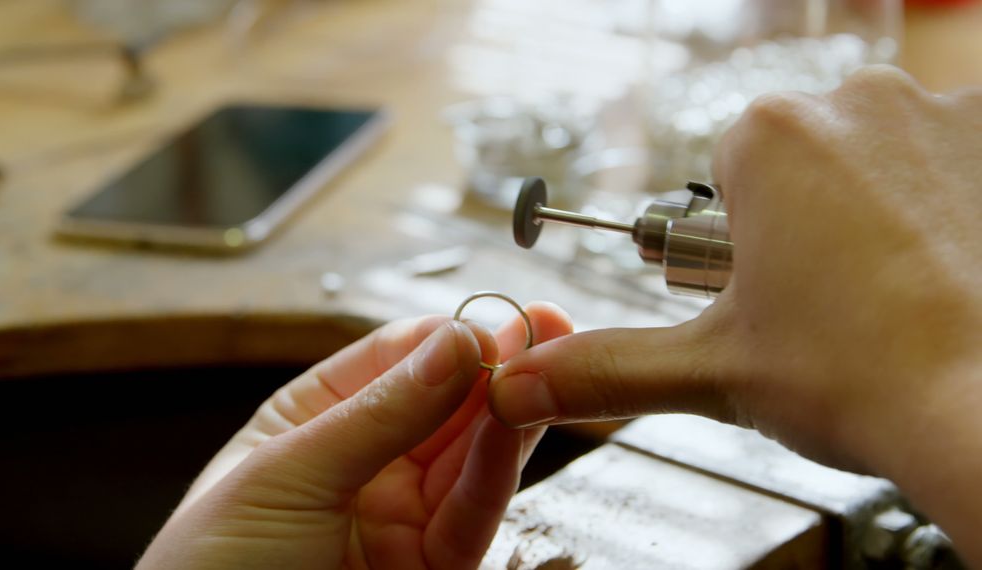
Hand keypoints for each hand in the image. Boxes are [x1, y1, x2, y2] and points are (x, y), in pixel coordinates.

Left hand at [137, 303, 571, 569]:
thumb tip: (451, 344)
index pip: (389, 363)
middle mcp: (363, 467)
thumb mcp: (288, 474)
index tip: (485, 323)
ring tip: (540, 373)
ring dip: (504, 415)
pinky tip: (513, 430)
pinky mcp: (430, 569)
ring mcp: (399, 518)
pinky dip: (497, 472)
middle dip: (489, 368)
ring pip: (468, 457)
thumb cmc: (210, 568)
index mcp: (311, 423)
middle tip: (540, 331)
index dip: (440, 339)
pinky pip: (472, 514)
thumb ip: (378, 414)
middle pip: (440, 405)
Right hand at [488, 66, 981, 560]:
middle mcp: (857, 101)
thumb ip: (603, 368)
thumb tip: (516, 384)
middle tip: (831, 297)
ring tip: (896, 288)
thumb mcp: (711, 372)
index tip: (772, 282)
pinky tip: (951, 266)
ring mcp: (945, 113)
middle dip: (810, 215)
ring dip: (883, 205)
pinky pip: (960, 157)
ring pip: (885, 153)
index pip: (732, 171)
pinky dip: (955, 201)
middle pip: (809, 153)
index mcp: (769, 139)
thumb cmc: (861, 380)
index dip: (745, 237)